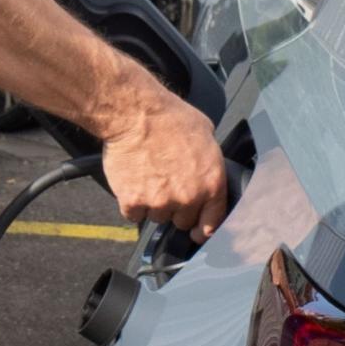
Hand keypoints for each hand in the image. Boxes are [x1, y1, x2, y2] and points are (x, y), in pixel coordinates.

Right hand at [95, 70, 228, 240]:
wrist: (135, 113)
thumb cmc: (169, 116)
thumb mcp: (205, 134)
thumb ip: (209, 161)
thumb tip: (207, 171)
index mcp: (211, 183)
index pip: (213, 221)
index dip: (204, 229)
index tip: (197, 232)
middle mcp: (188, 197)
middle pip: (181, 221)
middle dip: (174, 208)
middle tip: (164, 185)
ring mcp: (160, 202)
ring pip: (156, 217)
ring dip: (152, 204)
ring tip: (147, 178)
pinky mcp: (133, 202)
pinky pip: (133, 214)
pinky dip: (131, 203)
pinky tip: (132, 182)